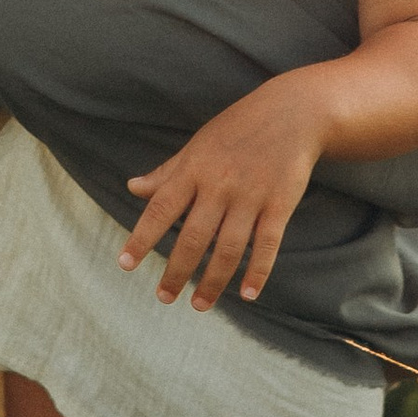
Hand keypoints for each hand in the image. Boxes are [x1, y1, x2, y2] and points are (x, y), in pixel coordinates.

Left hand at [121, 81, 326, 312]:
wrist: (292, 112)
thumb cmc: (238, 129)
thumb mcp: (197, 145)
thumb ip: (167, 172)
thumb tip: (132, 187)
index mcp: (194, 170)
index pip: (161, 209)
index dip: (141, 237)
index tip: (125, 264)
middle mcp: (219, 185)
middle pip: (194, 237)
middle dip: (177, 271)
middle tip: (164, 297)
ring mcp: (251, 196)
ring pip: (228, 248)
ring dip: (213, 281)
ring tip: (199, 304)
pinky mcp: (279, 204)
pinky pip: (267, 244)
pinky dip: (258, 271)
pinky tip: (248, 294)